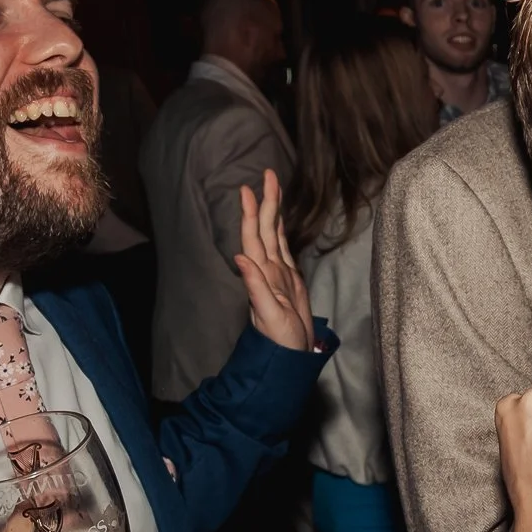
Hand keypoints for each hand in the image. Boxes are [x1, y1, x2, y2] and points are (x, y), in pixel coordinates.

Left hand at [236, 168, 314, 351]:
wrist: (288, 358)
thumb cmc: (280, 341)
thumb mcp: (269, 316)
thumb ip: (255, 287)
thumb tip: (241, 257)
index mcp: (263, 275)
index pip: (254, 237)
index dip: (252, 213)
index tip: (248, 188)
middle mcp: (268, 270)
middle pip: (266, 229)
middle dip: (266, 201)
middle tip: (268, 173)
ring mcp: (278, 274)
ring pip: (274, 235)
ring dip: (272, 211)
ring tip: (273, 188)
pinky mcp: (290, 281)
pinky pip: (283, 249)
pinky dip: (281, 231)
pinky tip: (280, 221)